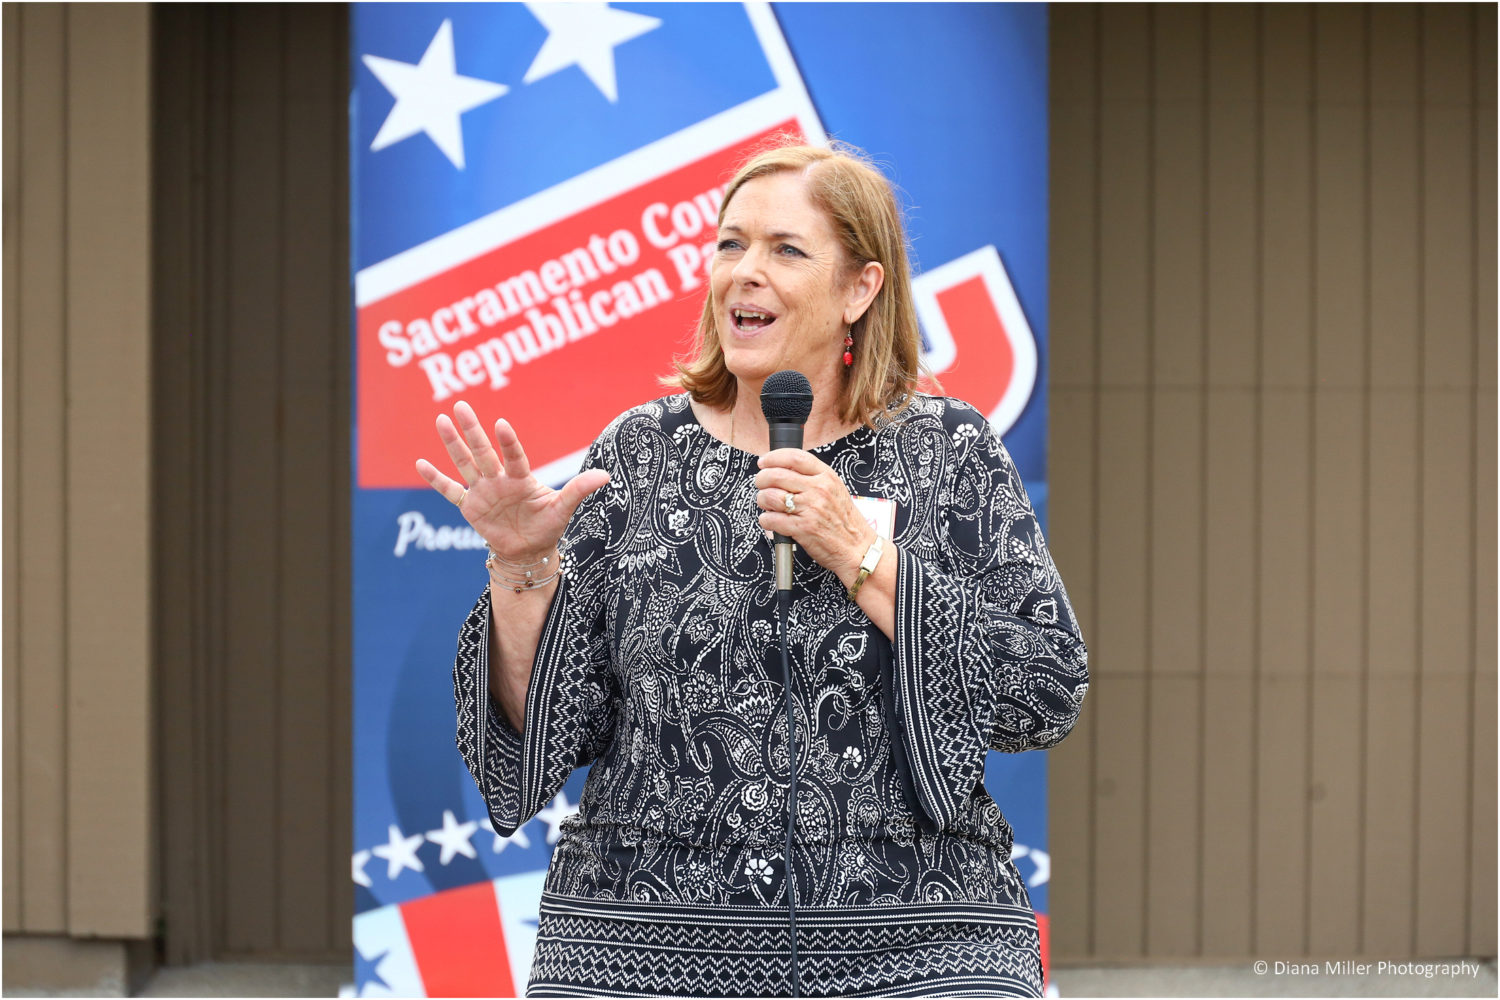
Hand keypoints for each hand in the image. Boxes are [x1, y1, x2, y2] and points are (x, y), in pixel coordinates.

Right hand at [414, 400, 609, 561]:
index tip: (502, 424)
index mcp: (522, 478)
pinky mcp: (469, 506)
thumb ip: (578, 490)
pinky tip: (420, 463)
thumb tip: (605, 476)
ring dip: (452, 444)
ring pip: (464, 463)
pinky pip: (450, 491)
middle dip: (472, 430)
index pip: (514, 457)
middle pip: (483, 452)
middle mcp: (499, 479)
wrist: (529, 550)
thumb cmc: (548, 526)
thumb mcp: (563, 508)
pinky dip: (436, 479)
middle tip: (461, 405)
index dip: (508, 442)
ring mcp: (482, 491)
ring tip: (441, 420)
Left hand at [754, 448, 873, 582]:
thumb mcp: (835, 490)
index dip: (773, 457)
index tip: (764, 462)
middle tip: (761, 485)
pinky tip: (771, 521)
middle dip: (761, 479)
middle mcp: (818, 490)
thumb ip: (813, 478)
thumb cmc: (845, 521)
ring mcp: (810, 509)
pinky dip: (766, 520)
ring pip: (770, 496)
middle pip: (776, 475)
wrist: (857, 548)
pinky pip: (772, 519)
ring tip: (767, 505)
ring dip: (762, 500)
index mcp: (826, 477)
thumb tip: (784, 470)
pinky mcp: (803, 528)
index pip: (795, 457)